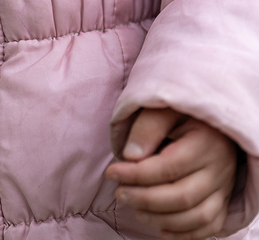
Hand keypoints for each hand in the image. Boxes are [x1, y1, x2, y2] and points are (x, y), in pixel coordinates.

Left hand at [105, 107, 236, 238]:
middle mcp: (220, 168)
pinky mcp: (223, 200)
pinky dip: (185, 233)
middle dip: (145, 199)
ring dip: (161, 219)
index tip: (111, 172)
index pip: (170, 167)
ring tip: (134, 209)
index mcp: (207, 141)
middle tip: (119, 194)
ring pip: (197, 216)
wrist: (211, 121)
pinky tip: (160, 228)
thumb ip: (148, 126)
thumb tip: (130, 155)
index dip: (137, 174)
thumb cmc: (182, 113)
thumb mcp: (165, 108)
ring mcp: (224, 187)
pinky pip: (210, 227)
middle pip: (182, 196)